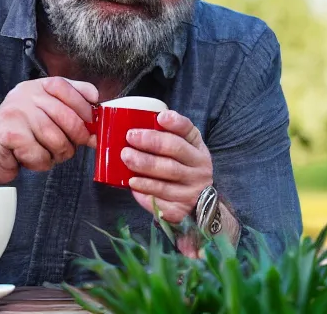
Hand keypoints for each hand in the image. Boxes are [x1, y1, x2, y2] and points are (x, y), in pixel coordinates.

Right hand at [0, 77, 97, 183]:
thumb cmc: (18, 138)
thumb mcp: (45, 119)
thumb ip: (70, 115)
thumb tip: (96, 127)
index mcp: (36, 87)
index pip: (67, 87)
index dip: (84, 106)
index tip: (91, 122)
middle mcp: (25, 95)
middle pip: (66, 115)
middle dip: (75, 137)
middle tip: (71, 147)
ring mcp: (16, 112)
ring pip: (55, 137)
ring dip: (56, 153)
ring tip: (46, 153)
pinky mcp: (9, 133)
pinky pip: (39, 153)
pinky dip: (40, 162)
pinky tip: (30, 159)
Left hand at [121, 110, 212, 225]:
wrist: (200, 206)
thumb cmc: (184, 170)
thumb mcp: (186, 150)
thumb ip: (171, 136)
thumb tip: (147, 122)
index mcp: (198, 150)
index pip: (190, 132)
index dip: (176, 123)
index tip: (160, 117)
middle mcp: (199, 169)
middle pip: (175, 153)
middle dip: (151, 143)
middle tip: (130, 137)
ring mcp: (191, 191)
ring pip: (166, 178)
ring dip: (144, 168)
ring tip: (127, 159)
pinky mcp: (181, 210)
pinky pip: (161, 201)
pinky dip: (144, 192)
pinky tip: (133, 185)